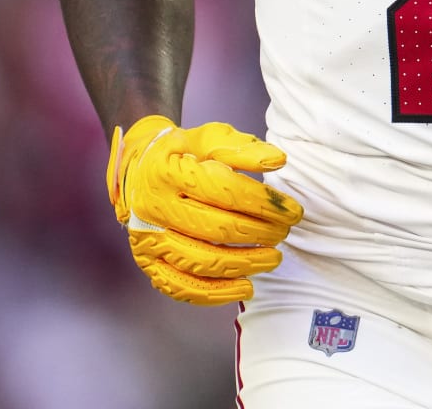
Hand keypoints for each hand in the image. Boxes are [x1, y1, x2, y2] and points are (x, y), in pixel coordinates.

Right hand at [105, 116, 302, 304]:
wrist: (138, 170)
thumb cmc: (182, 153)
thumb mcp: (209, 138)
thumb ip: (242, 148)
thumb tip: (278, 160)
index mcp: (169, 171)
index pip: (225, 191)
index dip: (264, 204)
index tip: (293, 211)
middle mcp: (154, 207)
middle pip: (216, 229)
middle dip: (260, 233)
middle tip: (284, 233)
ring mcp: (148, 238)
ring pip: (201, 261)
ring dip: (244, 264)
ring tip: (273, 258)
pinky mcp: (148, 262)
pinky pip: (182, 286)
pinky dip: (215, 293)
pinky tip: (245, 287)